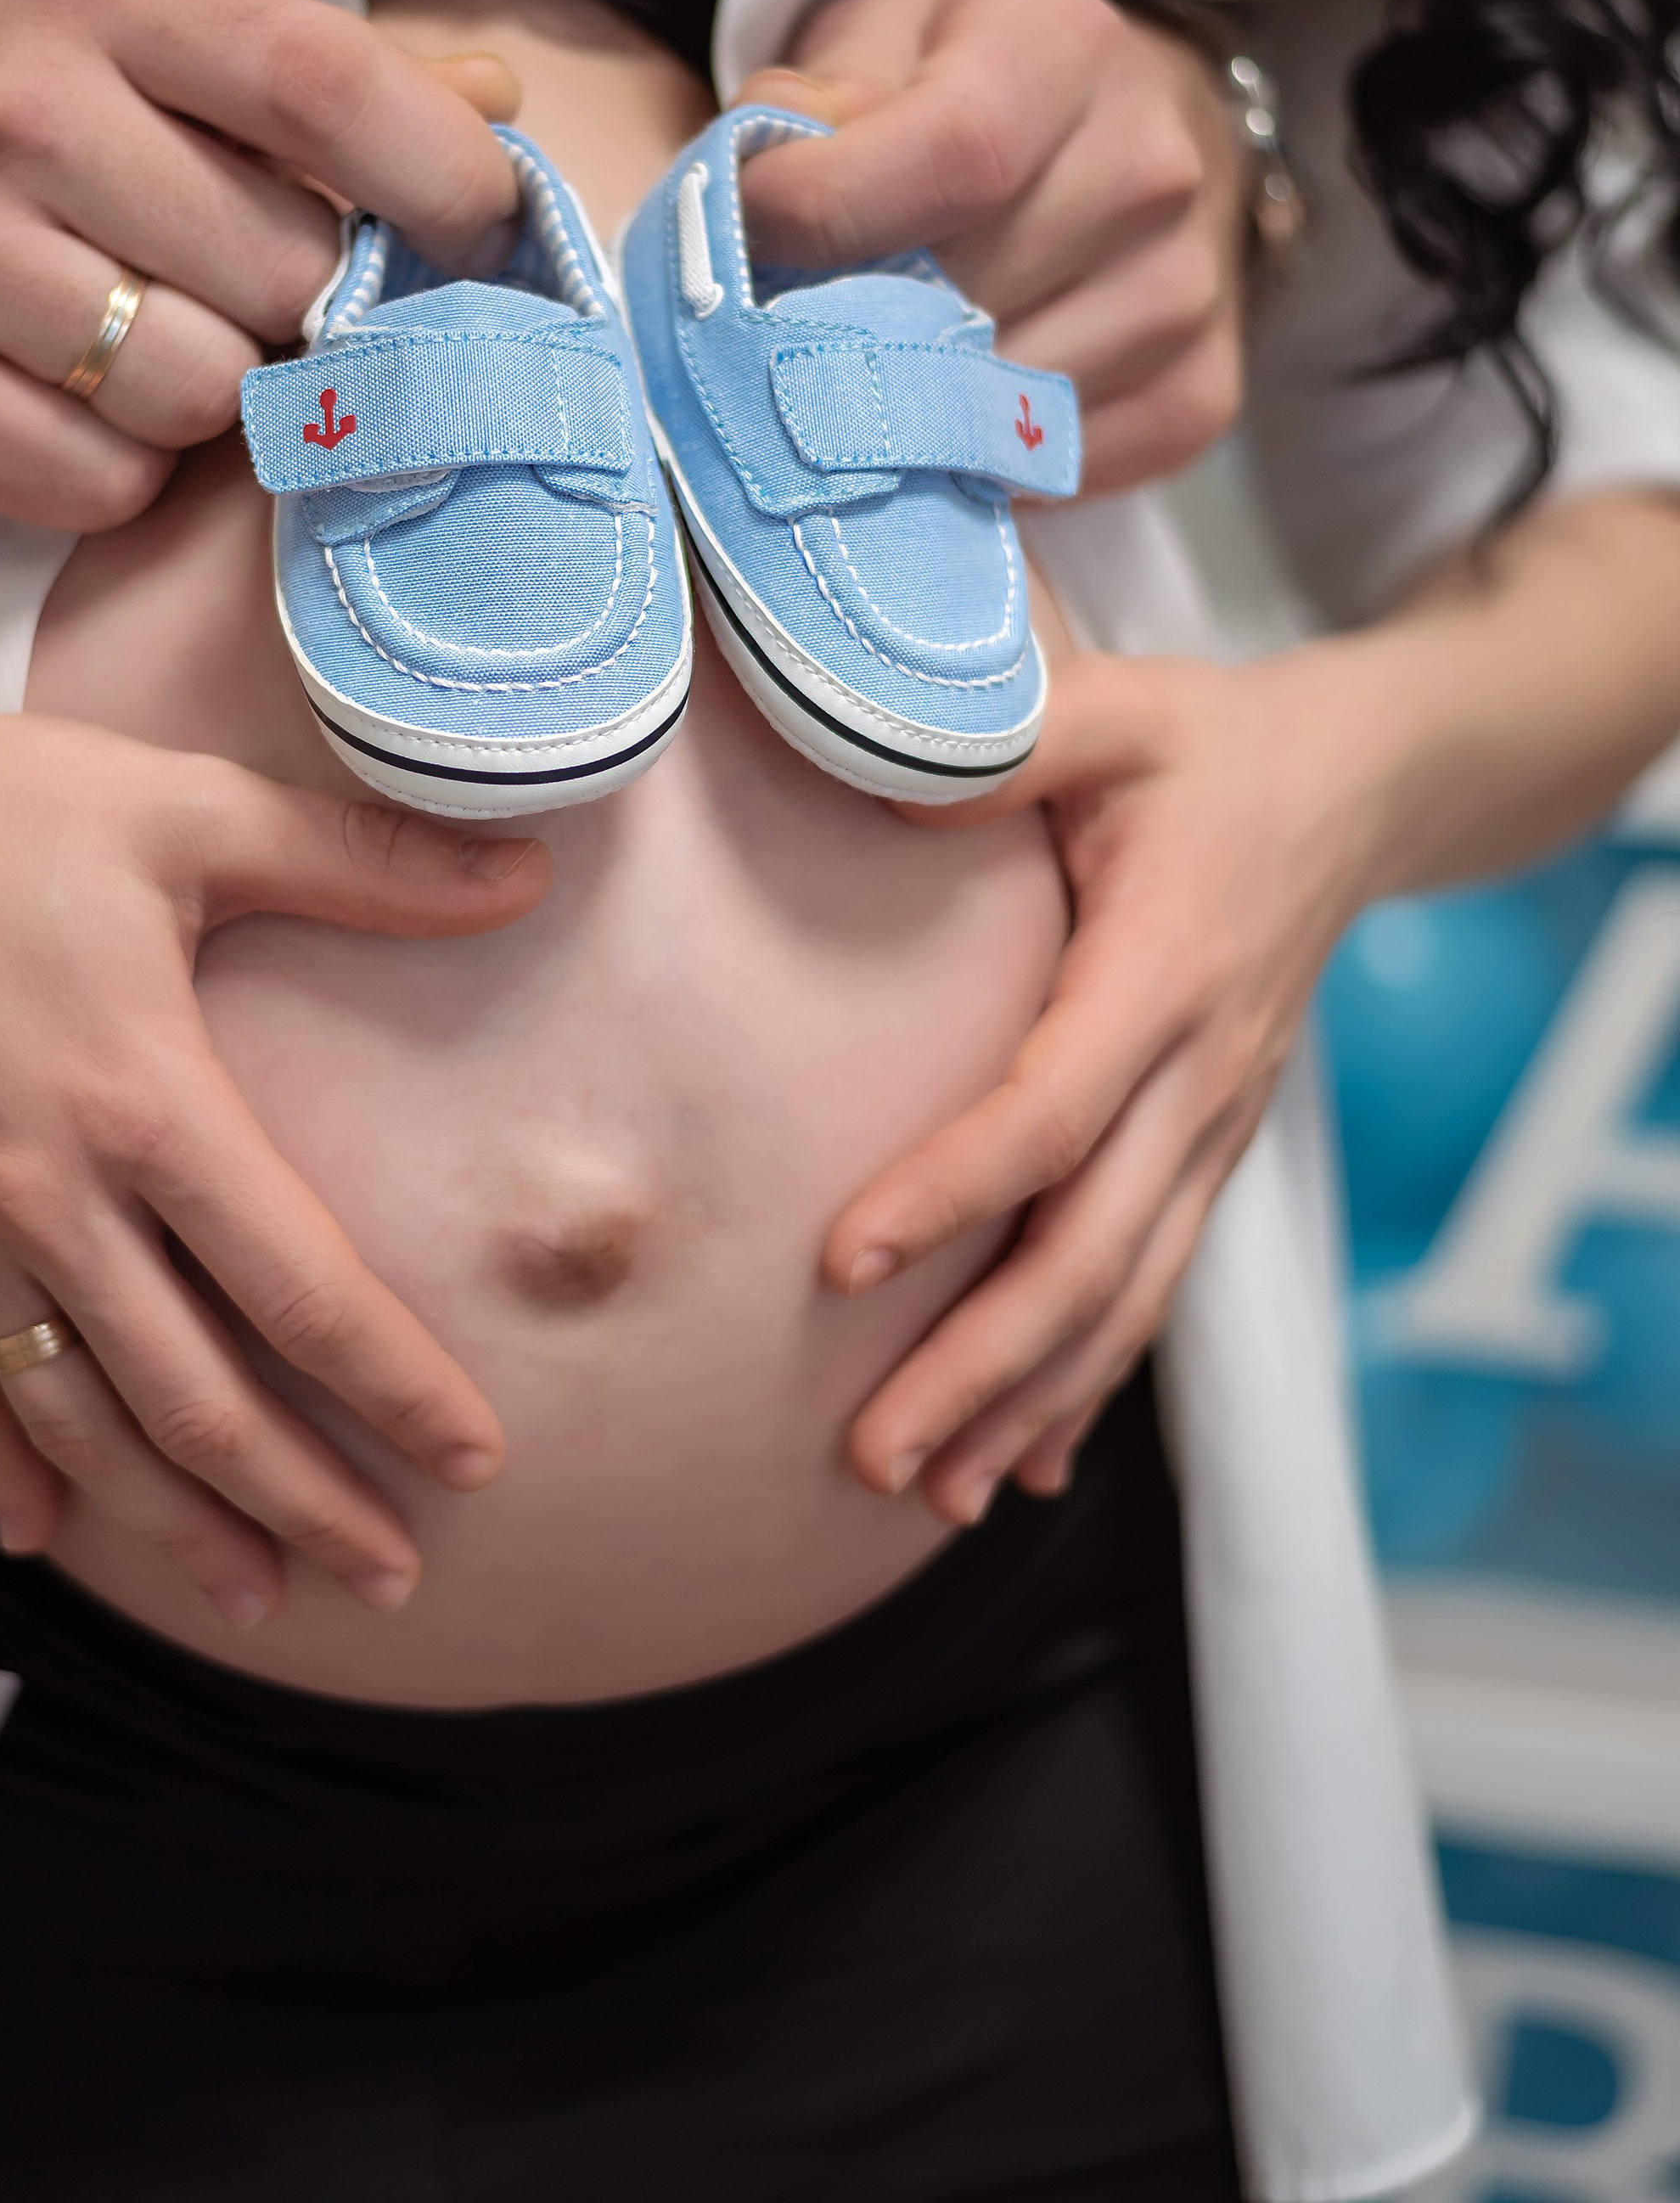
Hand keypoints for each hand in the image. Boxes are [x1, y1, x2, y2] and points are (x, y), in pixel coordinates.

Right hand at [0, 0, 521, 528]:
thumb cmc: (1, 123)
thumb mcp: (142, 45)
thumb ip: (323, 83)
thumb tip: (498, 111)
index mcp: (106, 4)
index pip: (324, 83)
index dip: (440, 179)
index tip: (487, 240)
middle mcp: (20, 116)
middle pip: (282, 270)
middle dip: (309, 315)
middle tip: (267, 310)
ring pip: (200, 391)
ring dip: (211, 401)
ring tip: (150, 353)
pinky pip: (105, 483)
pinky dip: (118, 472)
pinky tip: (74, 412)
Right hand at [0, 663, 551, 1624]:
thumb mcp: (191, 812)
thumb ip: (367, 862)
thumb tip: (526, 873)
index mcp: (144, 1106)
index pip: (299, 1291)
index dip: (396, 1388)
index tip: (474, 1457)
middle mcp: (50, 1199)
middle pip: (195, 1400)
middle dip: (303, 1503)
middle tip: (391, 1575)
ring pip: (79, 1424)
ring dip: (172, 1524)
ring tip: (259, 1591)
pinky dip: (5, 1467)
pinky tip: (51, 1533)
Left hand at [736, 0, 1246, 494]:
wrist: (1134, 118)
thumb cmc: (976, 73)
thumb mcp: (885, 29)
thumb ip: (819, 90)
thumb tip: (757, 183)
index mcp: (1069, 51)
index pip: (953, 156)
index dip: (825, 209)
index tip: (747, 227)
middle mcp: (1151, 172)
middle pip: (962, 298)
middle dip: (847, 319)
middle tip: (787, 313)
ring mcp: (1183, 295)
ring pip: (997, 405)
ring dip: (908, 403)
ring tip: (870, 357)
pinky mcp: (1195, 394)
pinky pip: (1059, 470)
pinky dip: (983, 459)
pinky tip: (952, 407)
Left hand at [824, 645, 1391, 1526]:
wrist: (1359, 788)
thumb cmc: (1211, 747)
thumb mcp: (1115, 709)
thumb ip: (1001, 743)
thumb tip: (877, 785)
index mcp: (1166, 970)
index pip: (1052, 1109)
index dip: (952, 1191)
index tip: (843, 1261)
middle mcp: (1203, 1074)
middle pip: (1092, 1252)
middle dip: (982, 1365)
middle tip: (870, 1453)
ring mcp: (1217, 1127)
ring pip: (1128, 1297)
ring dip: (1029, 1402)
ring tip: (927, 1494)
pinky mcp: (1210, 1152)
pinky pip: (1151, 1287)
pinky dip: (1088, 1385)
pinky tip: (1020, 1464)